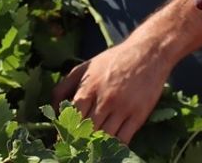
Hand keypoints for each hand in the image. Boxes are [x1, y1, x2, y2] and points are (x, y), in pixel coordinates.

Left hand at [50, 36, 173, 144]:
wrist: (149, 52)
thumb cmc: (115, 59)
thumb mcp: (85, 66)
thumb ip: (64, 86)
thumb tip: (52, 109)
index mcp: (89, 88)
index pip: (71, 119)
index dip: (66, 134)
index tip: (63, 142)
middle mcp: (105, 100)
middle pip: (86, 131)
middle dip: (79, 143)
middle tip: (76, 149)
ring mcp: (123, 108)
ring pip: (104, 138)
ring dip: (96, 146)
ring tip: (90, 150)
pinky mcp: (139, 114)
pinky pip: (124, 139)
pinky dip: (115, 147)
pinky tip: (110, 148)